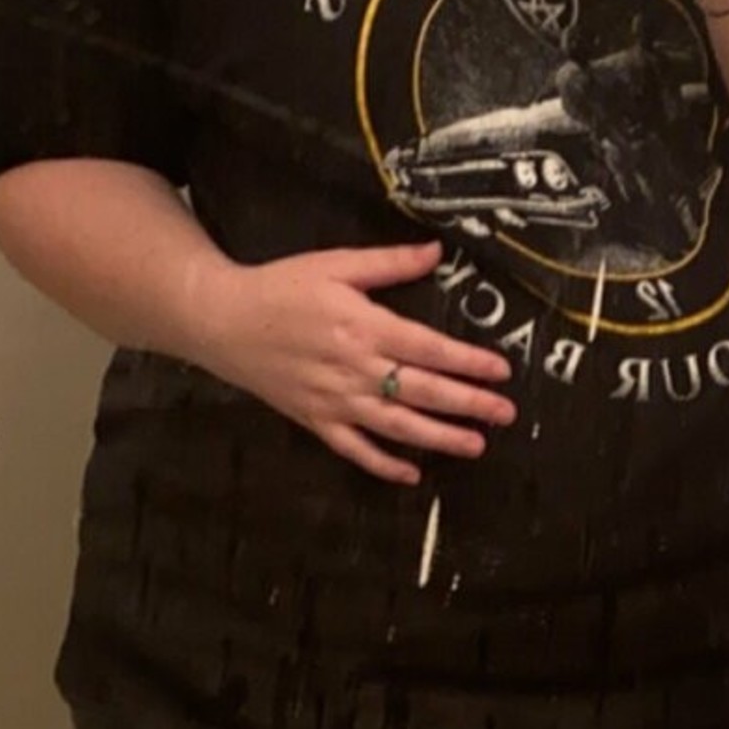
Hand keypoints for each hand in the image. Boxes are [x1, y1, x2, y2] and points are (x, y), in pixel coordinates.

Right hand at [192, 239, 516, 486]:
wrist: (222, 320)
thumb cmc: (282, 286)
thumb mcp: (336, 264)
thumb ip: (389, 262)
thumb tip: (438, 252)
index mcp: (363, 326)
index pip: (429, 349)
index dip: (468, 362)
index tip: (501, 370)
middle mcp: (354, 369)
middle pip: (422, 391)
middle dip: (468, 404)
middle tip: (505, 413)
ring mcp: (334, 400)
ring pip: (396, 426)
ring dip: (439, 439)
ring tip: (476, 445)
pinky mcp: (314, 420)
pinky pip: (354, 449)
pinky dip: (383, 465)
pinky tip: (412, 476)